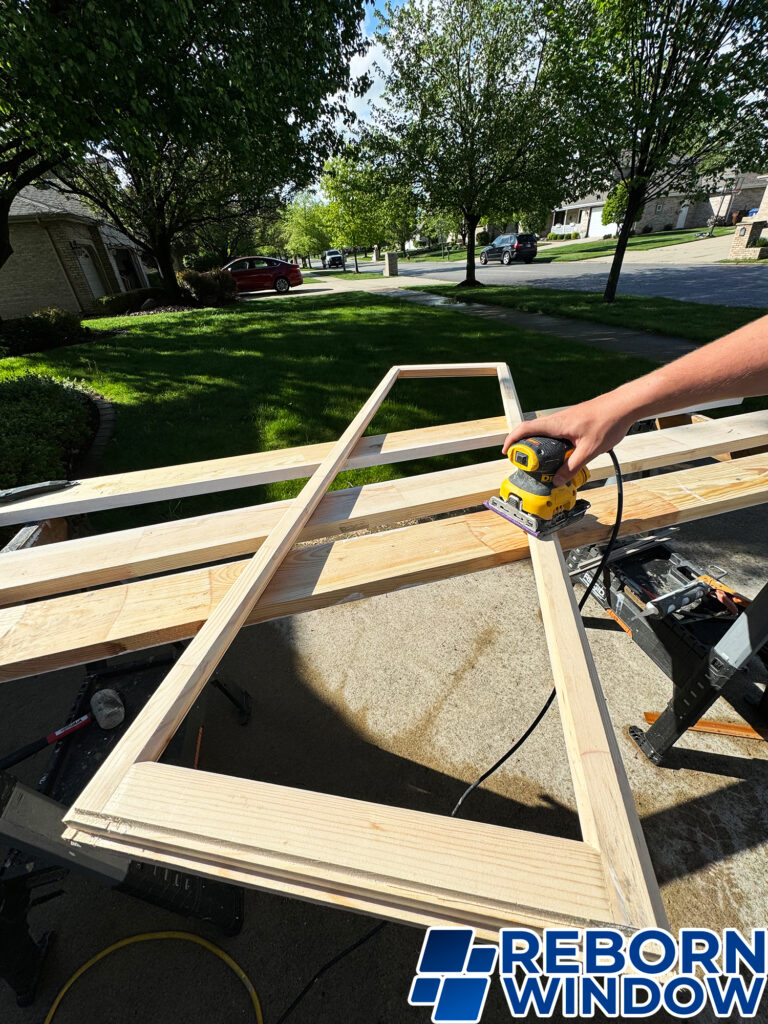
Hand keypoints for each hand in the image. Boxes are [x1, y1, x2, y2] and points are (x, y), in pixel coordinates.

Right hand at [501, 396, 634, 484]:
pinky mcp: (574, 421)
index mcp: (556, 424)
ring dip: (541, 446)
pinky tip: (564, 454)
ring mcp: (566, 419)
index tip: (507, 451)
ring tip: (544, 463)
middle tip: (526, 463)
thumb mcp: (589, 451)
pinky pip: (557, 432)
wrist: (624, 406)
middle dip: (525, 447)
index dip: (512, 439)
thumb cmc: (608, 421)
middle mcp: (558, 419)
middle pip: (532, 431)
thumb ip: (572, 467)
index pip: (525, 429)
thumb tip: (557, 480)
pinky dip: (554, 443)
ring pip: (546, 432)